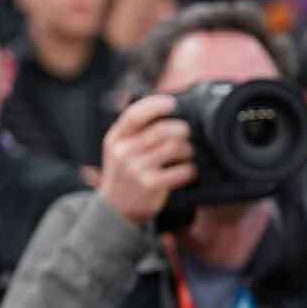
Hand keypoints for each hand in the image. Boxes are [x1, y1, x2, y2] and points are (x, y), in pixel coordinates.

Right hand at [97, 94, 195, 225]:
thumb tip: (150, 99)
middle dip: (181, 129)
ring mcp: (137, 169)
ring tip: (187, 153)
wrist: (116, 208)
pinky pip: (182, 170)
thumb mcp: (118, 147)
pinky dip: (190, 169)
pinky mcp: (151, 185)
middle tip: (185, 134)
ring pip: (175, 148)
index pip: (135, 115)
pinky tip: (187, 171)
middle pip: (162, 130)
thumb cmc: (124, 171)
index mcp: (116, 138)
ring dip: (188, 149)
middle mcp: (124, 152)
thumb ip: (132, 127)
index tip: (172, 103)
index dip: (156, 105)